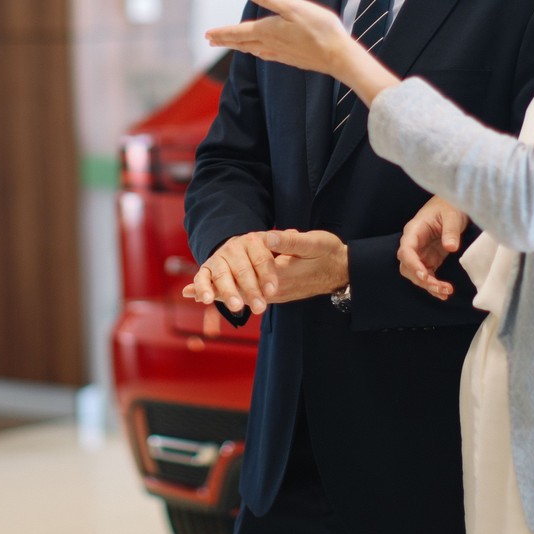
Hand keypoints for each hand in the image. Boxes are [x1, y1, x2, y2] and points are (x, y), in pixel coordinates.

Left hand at [182, 228, 349, 315]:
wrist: (344, 270)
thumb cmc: (328, 253)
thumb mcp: (313, 242)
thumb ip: (288, 241)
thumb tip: (266, 237)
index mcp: (280, 276)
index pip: (245, 281)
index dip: (222, 281)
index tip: (201, 284)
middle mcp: (276, 289)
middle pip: (240, 292)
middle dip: (215, 291)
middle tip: (189, 292)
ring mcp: (278, 293)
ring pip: (245, 296)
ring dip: (224, 295)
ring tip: (197, 294)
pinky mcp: (280, 292)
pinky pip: (254, 295)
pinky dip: (237, 294)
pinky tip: (225, 293)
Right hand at [182, 230, 279, 316]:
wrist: (244, 253)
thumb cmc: (267, 255)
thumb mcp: (282, 247)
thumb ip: (287, 242)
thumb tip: (289, 232)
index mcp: (254, 240)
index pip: (261, 259)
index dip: (267, 275)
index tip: (273, 291)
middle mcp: (233, 248)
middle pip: (242, 270)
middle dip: (251, 290)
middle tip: (260, 308)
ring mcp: (219, 258)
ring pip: (222, 275)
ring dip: (228, 292)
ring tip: (236, 307)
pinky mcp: (206, 270)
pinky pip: (202, 279)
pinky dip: (201, 288)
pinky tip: (204, 300)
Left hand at [205, 0, 401, 105]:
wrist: (338, 55)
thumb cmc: (319, 28)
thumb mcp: (294, 7)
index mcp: (268, 30)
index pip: (238, 32)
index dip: (222, 32)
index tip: (207, 34)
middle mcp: (270, 44)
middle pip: (241, 43)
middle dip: (225, 40)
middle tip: (210, 40)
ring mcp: (280, 54)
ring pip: (252, 49)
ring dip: (238, 46)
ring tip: (230, 44)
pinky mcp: (290, 59)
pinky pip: (265, 55)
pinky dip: (255, 52)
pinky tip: (259, 52)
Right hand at [398, 196, 469, 299]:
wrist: (452, 205)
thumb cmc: (449, 206)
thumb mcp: (452, 215)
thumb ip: (451, 231)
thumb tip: (451, 247)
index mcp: (414, 230)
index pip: (406, 250)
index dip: (413, 264)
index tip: (425, 276)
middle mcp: (414, 243)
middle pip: (408, 266)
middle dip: (422, 280)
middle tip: (440, 288)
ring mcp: (421, 252)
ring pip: (416, 274)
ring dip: (428, 285)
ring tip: (446, 292)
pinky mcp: (430, 258)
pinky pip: (428, 275)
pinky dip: (434, 285)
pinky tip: (444, 293)